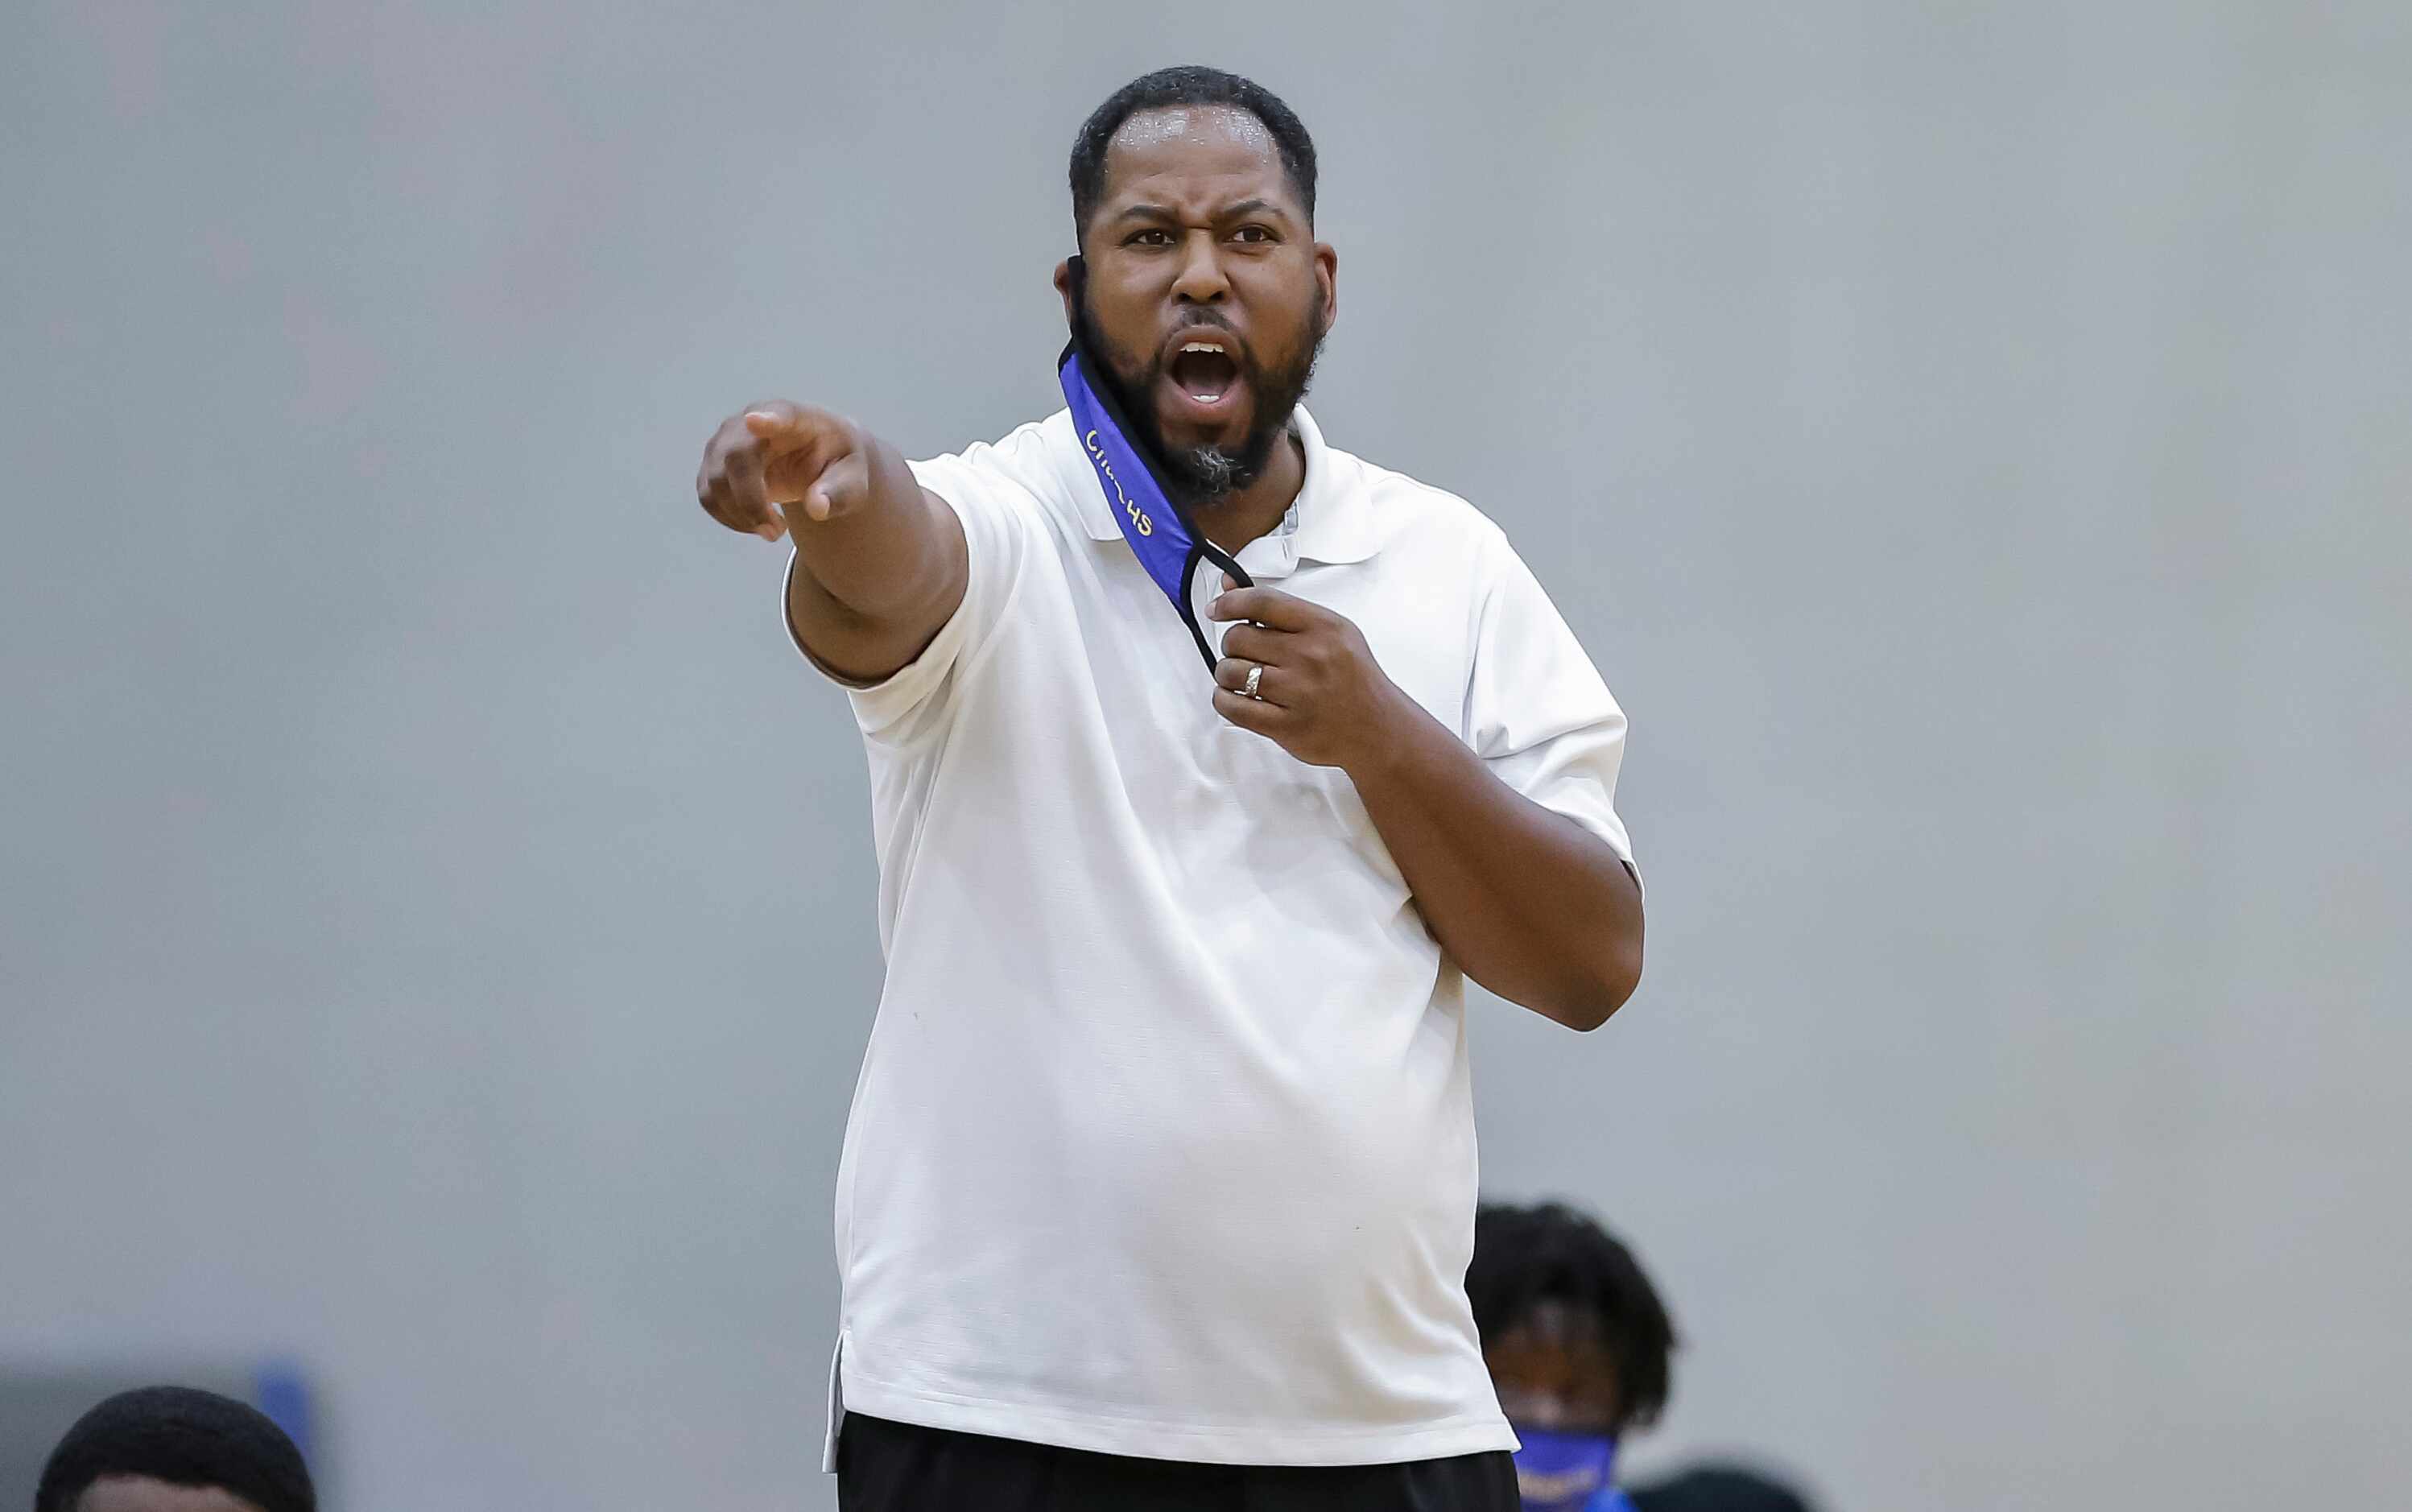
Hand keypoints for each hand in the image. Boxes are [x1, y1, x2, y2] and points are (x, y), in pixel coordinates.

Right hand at [695, 400, 870, 541]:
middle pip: (735, 458)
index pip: (780, 414)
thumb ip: (840, 492)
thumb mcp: (853, 479)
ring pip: (716, 482)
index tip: (755, 421)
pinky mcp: (714, 464)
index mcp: (796, 418)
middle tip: (778, 533)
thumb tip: (817, 508)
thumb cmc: (837, 463)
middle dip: (751, 502)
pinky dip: (730, 519)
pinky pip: (709, 496)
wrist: (818, 458)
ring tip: (775, 530)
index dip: (767, 420)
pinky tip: (756, 524)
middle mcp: (752, 421)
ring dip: (741, 516)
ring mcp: (727, 441)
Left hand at [1207, 582, 1413, 768]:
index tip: (1216, 609)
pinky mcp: (1285, 726)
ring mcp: (1297, 692)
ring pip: (1230, 671)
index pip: (1263, 602)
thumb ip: (1283, 611)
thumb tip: (1229, 589)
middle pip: (1238, 637)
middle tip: (1245, 655)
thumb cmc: (1354, 679)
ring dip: (1228, 675)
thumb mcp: (1333, 633)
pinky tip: (1237, 698)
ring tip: (1244, 679)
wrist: (1380, 729)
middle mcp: (1310, 656)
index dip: (1230, 602)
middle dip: (1232, 646)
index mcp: (1323, 627)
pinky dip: (1225, 700)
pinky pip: (1232, 707)